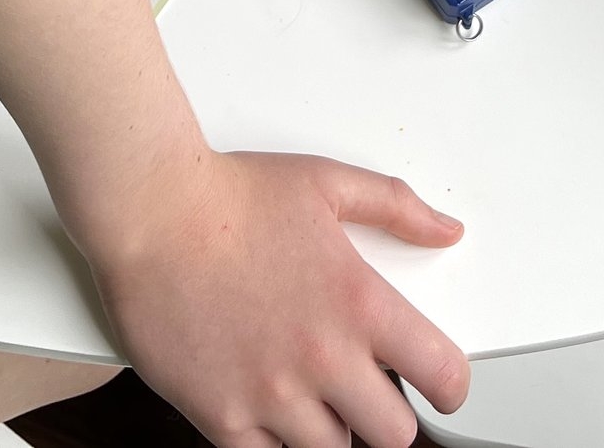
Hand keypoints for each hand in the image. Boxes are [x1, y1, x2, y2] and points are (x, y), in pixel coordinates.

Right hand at [85, 147, 469, 447]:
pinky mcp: (222, 416)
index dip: (451, 387)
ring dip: (328, 427)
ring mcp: (272, 396)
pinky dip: (272, 440)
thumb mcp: (327, 182)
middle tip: (366, 391)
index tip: (441, 387)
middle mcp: (324, 358)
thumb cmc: (231, 195)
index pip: (442, 374)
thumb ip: (396, 207)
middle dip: (386, 416)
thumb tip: (445, 230)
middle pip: (393, 435)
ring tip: (307, 391)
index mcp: (360, 304)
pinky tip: (265, 406)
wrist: (151, 212)